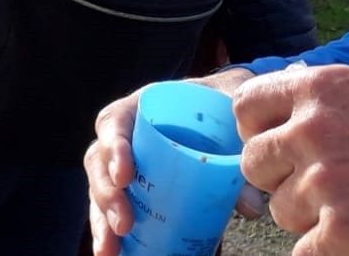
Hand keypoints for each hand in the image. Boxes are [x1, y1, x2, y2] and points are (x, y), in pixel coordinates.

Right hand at [86, 67, 256, 253]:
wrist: (221, 108)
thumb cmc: (219, 106)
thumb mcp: (229, 118)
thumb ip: (239, 152)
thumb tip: (249, 206)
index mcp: (139, 108)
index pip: (113, 122)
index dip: (113, 149)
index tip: (125, 177)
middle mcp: (124, 135)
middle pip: (99, 162)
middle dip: (106, 196)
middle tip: (124, 225)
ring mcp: (125, 163)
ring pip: (100, 189)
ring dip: (101, 221)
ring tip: (109, 251)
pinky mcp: (134, 187)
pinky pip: (112, 207)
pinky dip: (109, 232)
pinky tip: (112, 253)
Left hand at [234, 65, 348, 254]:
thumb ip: (325, 99)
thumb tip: (283, 94)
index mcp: (319, 89)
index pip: (246, 109)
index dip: (259, 133)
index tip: (279, 149)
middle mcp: (312, 130)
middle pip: (255, 165)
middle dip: (284, 180)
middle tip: (327, 187)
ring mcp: (324, 182)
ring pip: (283, 211)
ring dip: (313, 216)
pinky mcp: (343, 231)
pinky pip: (305, 250)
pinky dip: (329, 250)